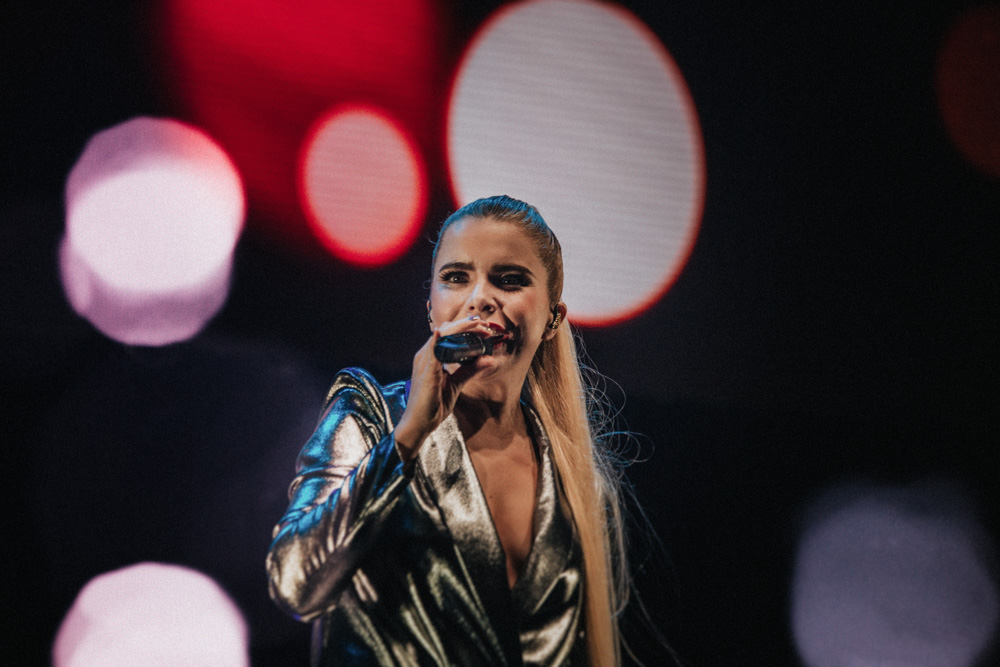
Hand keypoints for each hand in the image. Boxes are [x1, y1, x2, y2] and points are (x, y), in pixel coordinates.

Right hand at [393, 315, 494, 460]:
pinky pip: (430, 354)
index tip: (483, 327)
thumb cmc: (434, 404)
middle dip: (466, 325)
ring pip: (441, 337)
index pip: (448, 334)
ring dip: (460, 329)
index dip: (465, 327)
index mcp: (432, 356)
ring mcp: (424, 363)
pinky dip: (437, 341)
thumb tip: (489, 359)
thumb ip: (470, 370)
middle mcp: (425, 355)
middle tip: (484, 325)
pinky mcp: (425, 373)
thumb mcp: (456, 383)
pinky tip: (442, 333)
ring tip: (477, 326)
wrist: (420, 423)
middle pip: (446, 332)